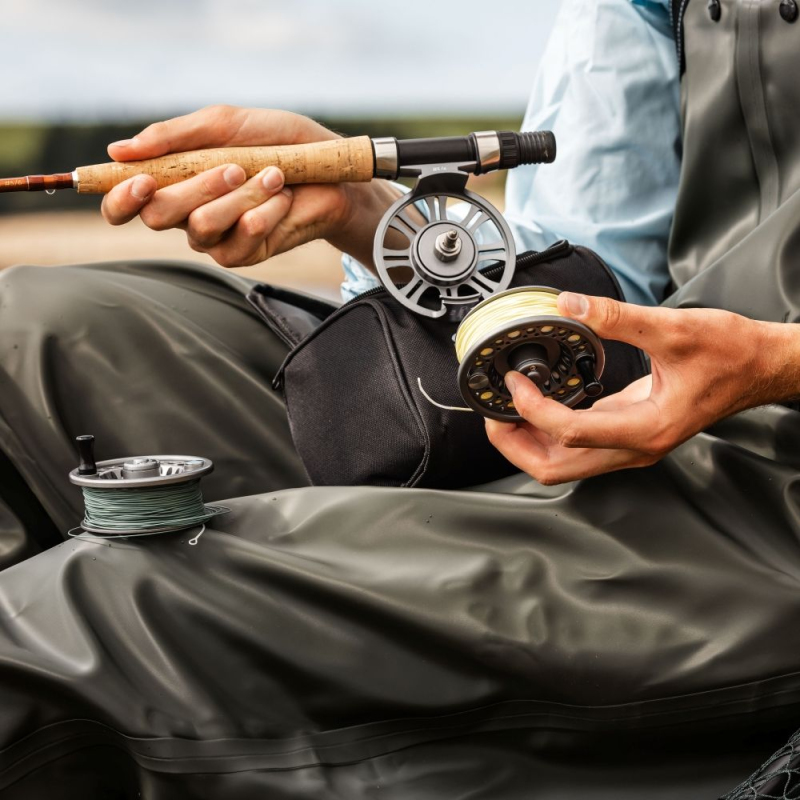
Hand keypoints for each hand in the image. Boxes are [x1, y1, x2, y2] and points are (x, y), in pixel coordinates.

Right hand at [101, 105, 400, 267]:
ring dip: (239, 197)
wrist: (331, 169)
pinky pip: (242, 237)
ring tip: (274, 175)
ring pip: (201, 227)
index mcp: (173, 181)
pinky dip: (266, 211)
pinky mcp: (246, 253)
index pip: (125, 204)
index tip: (139, 181)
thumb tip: (119, 150)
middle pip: (158, 217)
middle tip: (235, 167)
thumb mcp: (225, 125)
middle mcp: (187, 213)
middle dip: (195, 188)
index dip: (120, 199)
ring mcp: (216, 238)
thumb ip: (174, 137)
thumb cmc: (277, 143)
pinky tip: (283, 198)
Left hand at [485, 292, 792, 484]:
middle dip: (516, 444)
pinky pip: (578, 445)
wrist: (760, 368)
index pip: (571, 433)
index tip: (515, 383)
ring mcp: (631, 445)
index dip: (534, 410)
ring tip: (506, 410)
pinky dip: (549, 430)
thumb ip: (618, 318)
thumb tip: (571, 305)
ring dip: (528, 442)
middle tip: (492, 413)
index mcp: (646, 428)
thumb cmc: (730, 355)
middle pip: (556, 467)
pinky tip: (539, 403)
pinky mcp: (629, 433)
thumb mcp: (674, 328)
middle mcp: (635, 447)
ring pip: (564, 462)